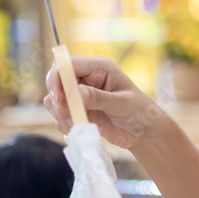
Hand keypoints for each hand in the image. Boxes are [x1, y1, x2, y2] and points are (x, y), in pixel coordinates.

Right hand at [43, 56, 166, 149]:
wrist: (144, 133)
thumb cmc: (140, 112)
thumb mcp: (123, 104)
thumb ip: (100, 98)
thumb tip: (78, 93)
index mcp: (98, 68)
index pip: (67, 65)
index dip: (57, 78)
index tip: (59, 97)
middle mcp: (86, 79)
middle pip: (56, 81)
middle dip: (58, 100)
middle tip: (70, 117)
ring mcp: (80, 96)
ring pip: (54, 100)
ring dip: (61, 114)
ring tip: (79, 124)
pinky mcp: (79, 112)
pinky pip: (60, 116)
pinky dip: (66, 124)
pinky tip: (82, 128)